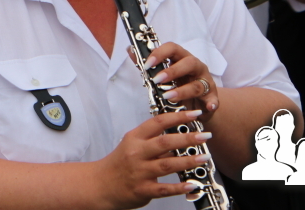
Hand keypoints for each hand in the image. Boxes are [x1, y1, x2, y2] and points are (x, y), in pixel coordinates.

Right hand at [97, 109, 212, 207]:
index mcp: (134, 138)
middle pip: (164, 142)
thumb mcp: (131, 145)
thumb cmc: (118, 163)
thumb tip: (178, 134)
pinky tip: (192, 184)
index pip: (157, 123)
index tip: (193, 114)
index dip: (177, 117)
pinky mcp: (143, 189)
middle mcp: (137, 153)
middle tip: (204, 136)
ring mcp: (140, 172)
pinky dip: (179, 187)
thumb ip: (152, 140)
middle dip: (187, 138)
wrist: (100, 184)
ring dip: (188, 161)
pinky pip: (164, 189)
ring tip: (204, 157)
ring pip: (167, 164)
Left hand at [144, 42, 219, 114]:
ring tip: (168, 97)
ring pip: (197, 84)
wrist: (197, 103)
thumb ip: (147, 63)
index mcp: (181, 58)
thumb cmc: (177, 84)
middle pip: (188, 63)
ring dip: (182, 91)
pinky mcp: (212, 97)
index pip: (173, 48)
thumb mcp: (162, 74)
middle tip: (157, 80)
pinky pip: (213, 99)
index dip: (160, 53)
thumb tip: (129, 50)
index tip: (147, 64)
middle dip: (172, 71)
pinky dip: (211, 102)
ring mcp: (206, 82)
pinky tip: (207, 106)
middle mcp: (196, 67)